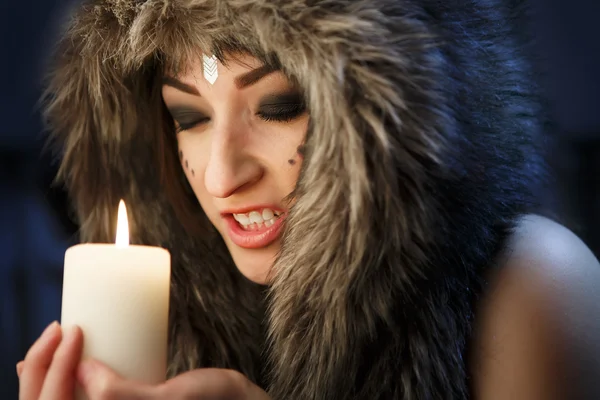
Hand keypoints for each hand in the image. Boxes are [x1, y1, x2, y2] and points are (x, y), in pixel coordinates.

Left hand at [16, 321, 269, 399]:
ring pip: (69, 397)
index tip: (65, 330)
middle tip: (56, 328)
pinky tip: (70, 356)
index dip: (49, 372)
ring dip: (53, 369)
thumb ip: (124, 396)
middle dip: (44, 368)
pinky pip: (89, 394)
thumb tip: (84, 370)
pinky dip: (69, 375)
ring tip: (59, 336)